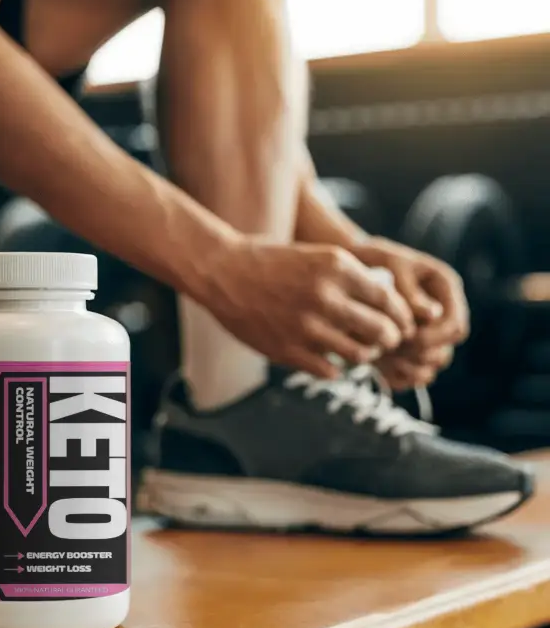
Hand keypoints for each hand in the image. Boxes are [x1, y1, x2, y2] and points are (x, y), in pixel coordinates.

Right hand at [209, 238, 415, 378]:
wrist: (224, 273)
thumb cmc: (273, 262)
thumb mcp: (318, 256)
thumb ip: (352, 277)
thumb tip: (388, 303)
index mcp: (336, 268)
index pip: (389, 299)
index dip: (402, 316)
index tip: (403, 323)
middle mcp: (325, 297)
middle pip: (381, 330)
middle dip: (390, 339)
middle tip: (388, 341)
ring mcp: (305, 326)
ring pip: (358, 355)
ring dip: (365, 356)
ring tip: (361, 352)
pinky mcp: (287, 350)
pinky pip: (329, 371)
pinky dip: (336, 368)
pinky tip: (331, 360)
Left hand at [350, 237, 469, 389]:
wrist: (350, 265)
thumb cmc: (371, 259)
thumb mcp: (391, 267)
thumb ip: (410, 292)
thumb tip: (431, 314)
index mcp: (444, 289)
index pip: (455, 326)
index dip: (433, 337)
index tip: (405, 337)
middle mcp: (442, 313)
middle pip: (444, 352)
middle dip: (417, 354)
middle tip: (388, 347)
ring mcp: (428, 332)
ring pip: (430, 365)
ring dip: (408, 367)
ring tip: (381, 355)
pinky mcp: (410, 346)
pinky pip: (414, 374)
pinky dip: (399, 376)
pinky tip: (378, 367)